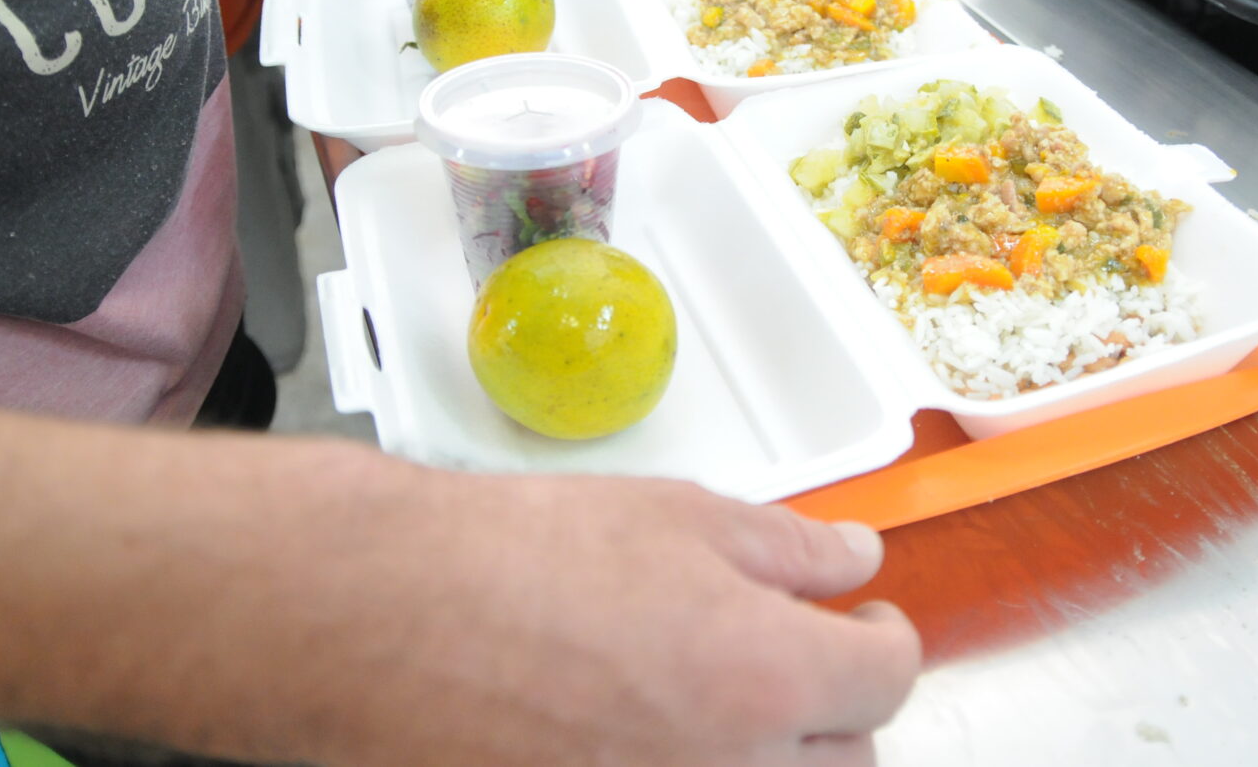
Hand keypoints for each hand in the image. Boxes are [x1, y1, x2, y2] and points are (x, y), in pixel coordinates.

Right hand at [132, 448, 923, 765]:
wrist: (372, 618)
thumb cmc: (508, 555)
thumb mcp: (670, 514)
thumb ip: (787, 546)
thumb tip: (856, 560)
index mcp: (764, 678)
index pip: (885, 678)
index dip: (883, 637)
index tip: (865, 619)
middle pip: (848, 763)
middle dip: (835, 710)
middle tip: (792, 660)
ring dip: (771, 754)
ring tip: (713, 698)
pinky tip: (642, 732)